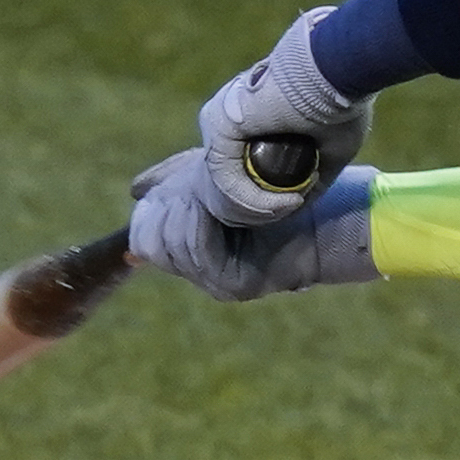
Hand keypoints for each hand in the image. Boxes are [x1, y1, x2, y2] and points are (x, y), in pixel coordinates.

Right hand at [128, 150, 376, 302]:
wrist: (324, 198)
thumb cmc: (276, 180)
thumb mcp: (213, 172)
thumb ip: (175, 181)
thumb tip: (135, 192)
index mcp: (191, 248)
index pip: (142, 235)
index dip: (156, 204)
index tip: (184, 182)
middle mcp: (200, 272)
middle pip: (150, 241)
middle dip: (173, 205)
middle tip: (204, 188)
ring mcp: (217, 282)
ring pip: (170, 246)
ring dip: (191, 210)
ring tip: (219, 196)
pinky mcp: (236, 287)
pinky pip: (197, 250)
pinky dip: (206, 220)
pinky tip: (222, 207)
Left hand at [193, 8, 371, 225]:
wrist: (336, 69)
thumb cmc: (341, 100)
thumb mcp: (330, 149)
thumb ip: (314, 175)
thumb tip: (302, 202)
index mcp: (251, 118)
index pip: (240, 168)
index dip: (259, 198)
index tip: (292, 205)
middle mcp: (230, 118)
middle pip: (226, 179)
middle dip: (252, 207)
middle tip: (286, 210)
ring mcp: (219, 120)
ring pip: (224, 184)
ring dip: (254, 207)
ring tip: (288, 207)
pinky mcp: (218, 124)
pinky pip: (226, 179)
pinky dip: (253, 200)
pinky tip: (285, 202)